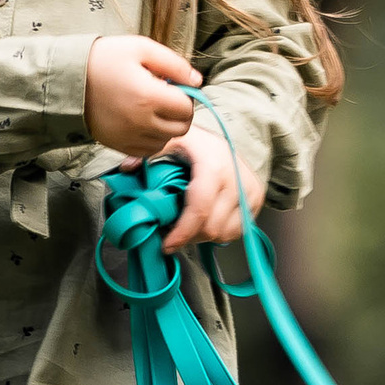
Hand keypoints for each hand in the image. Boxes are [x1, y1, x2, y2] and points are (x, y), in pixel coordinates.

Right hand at [84, 33, 200, 153]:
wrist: (67, 80)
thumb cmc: (103, 59)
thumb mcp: (140, 48)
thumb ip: (174, 64)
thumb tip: (197, 81)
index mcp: (149, 96)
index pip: (187, 107)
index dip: (185, 95)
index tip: (173, 86)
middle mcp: (141, 122)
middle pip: (181, 128)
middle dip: (180, 112)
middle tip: (165, 97)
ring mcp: (130, 137)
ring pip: (167, 140)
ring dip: (167, 126)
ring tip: (151, 108)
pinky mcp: (119, 146)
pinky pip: (148, 150)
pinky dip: (152, 138)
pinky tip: (142, 121)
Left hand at [159, 114, 265, 249]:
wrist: (224, 138)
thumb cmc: (195, 142)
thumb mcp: (171, 140)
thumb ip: (148, 153)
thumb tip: (127, 167)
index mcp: (213, 167)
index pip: (199, 210)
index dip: (182, 232)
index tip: (166, 245)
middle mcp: (236, 180)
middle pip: (211, 227)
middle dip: (189, 235)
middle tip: (172, 232)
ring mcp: (250, 192)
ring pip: (224, 233)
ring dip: (203, 235)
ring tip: (189, 225)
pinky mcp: (256, 200)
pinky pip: (237, 230)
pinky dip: (219, 231)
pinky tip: (206, 221)